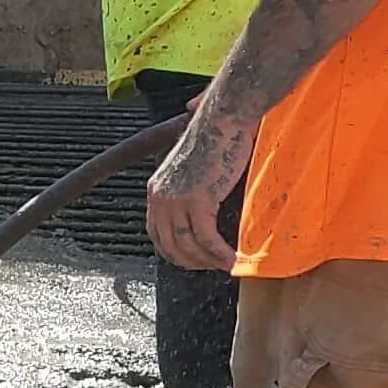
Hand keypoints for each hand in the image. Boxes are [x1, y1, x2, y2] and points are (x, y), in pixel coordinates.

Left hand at [147, 103, 253, 274]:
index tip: (193, 259)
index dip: (175, 252)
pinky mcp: (196, 200)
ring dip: (208, 261)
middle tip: (213, 266)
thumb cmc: (214, 137)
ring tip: (226, 264)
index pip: (156, 233)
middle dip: (193, 262)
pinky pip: (206, 239)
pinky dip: (219, 253)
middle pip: (171, 245)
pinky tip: (232, 257)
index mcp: (156, 190)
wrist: (222, 120)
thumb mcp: (192, 167)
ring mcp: (176, 200)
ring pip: (189, 245)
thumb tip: (201, 204)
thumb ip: (189, 187)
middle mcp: (160, 196)